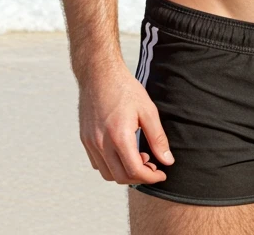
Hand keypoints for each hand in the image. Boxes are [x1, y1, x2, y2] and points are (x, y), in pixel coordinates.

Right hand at [78, 63, 173, 184]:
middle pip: (120, 177)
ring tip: (140, 157)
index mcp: (119, 136)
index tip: (162, 174)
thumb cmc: (126, 90)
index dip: (151, 177)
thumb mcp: (148, 111)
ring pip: (107, 174)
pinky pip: (98, 164)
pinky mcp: (85, 140)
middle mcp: (101, 144)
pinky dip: (112, 166)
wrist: (99, 75)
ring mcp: (90, 143)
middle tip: (153, 166)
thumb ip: (158, 138)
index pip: (135, 171)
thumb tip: (168, 161)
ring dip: (125, 173)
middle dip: (140, 177)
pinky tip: (124, 152)